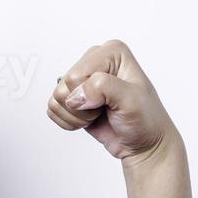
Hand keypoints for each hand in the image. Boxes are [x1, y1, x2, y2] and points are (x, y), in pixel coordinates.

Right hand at [46, 39, 179, 163]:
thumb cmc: (145, 120)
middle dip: (82, 107)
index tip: (111, 102)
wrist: (143, 144)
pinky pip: (52, 109)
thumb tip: (76, 95)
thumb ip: (104, 88)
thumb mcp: (132, 100)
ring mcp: (82, 80)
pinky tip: (88, 120)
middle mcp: (95, 62)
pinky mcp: (72, 98)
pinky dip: (68, 121)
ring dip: (75, 116)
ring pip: (56, 98)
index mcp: (111, 53)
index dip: (89, 95)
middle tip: (104, 109)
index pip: (77, 74)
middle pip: (64, 86)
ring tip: (97, 114)